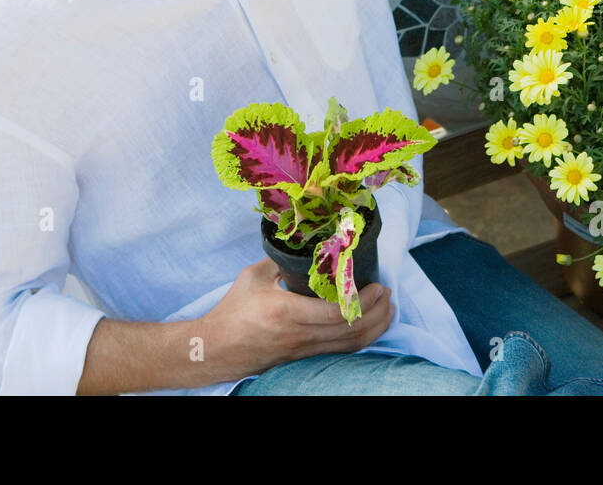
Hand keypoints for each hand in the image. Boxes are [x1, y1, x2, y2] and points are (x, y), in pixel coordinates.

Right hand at [199, 257, 393, 381]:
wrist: (214, 349)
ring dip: (375, 329)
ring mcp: (303, 351)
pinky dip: (360, 339)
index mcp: (288, 313)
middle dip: (378, 312)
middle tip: (388, 294)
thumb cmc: (231, 311)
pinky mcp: (303, 359)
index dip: (363, 300)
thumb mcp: (254, 277)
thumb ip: (282, 261)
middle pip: (352, 331)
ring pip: (350, 346)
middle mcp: (300, 336)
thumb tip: (305, 244)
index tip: (377, 285)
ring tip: (387, 310)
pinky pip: (339, 351)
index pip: (337, 312)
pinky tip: (368, 327)